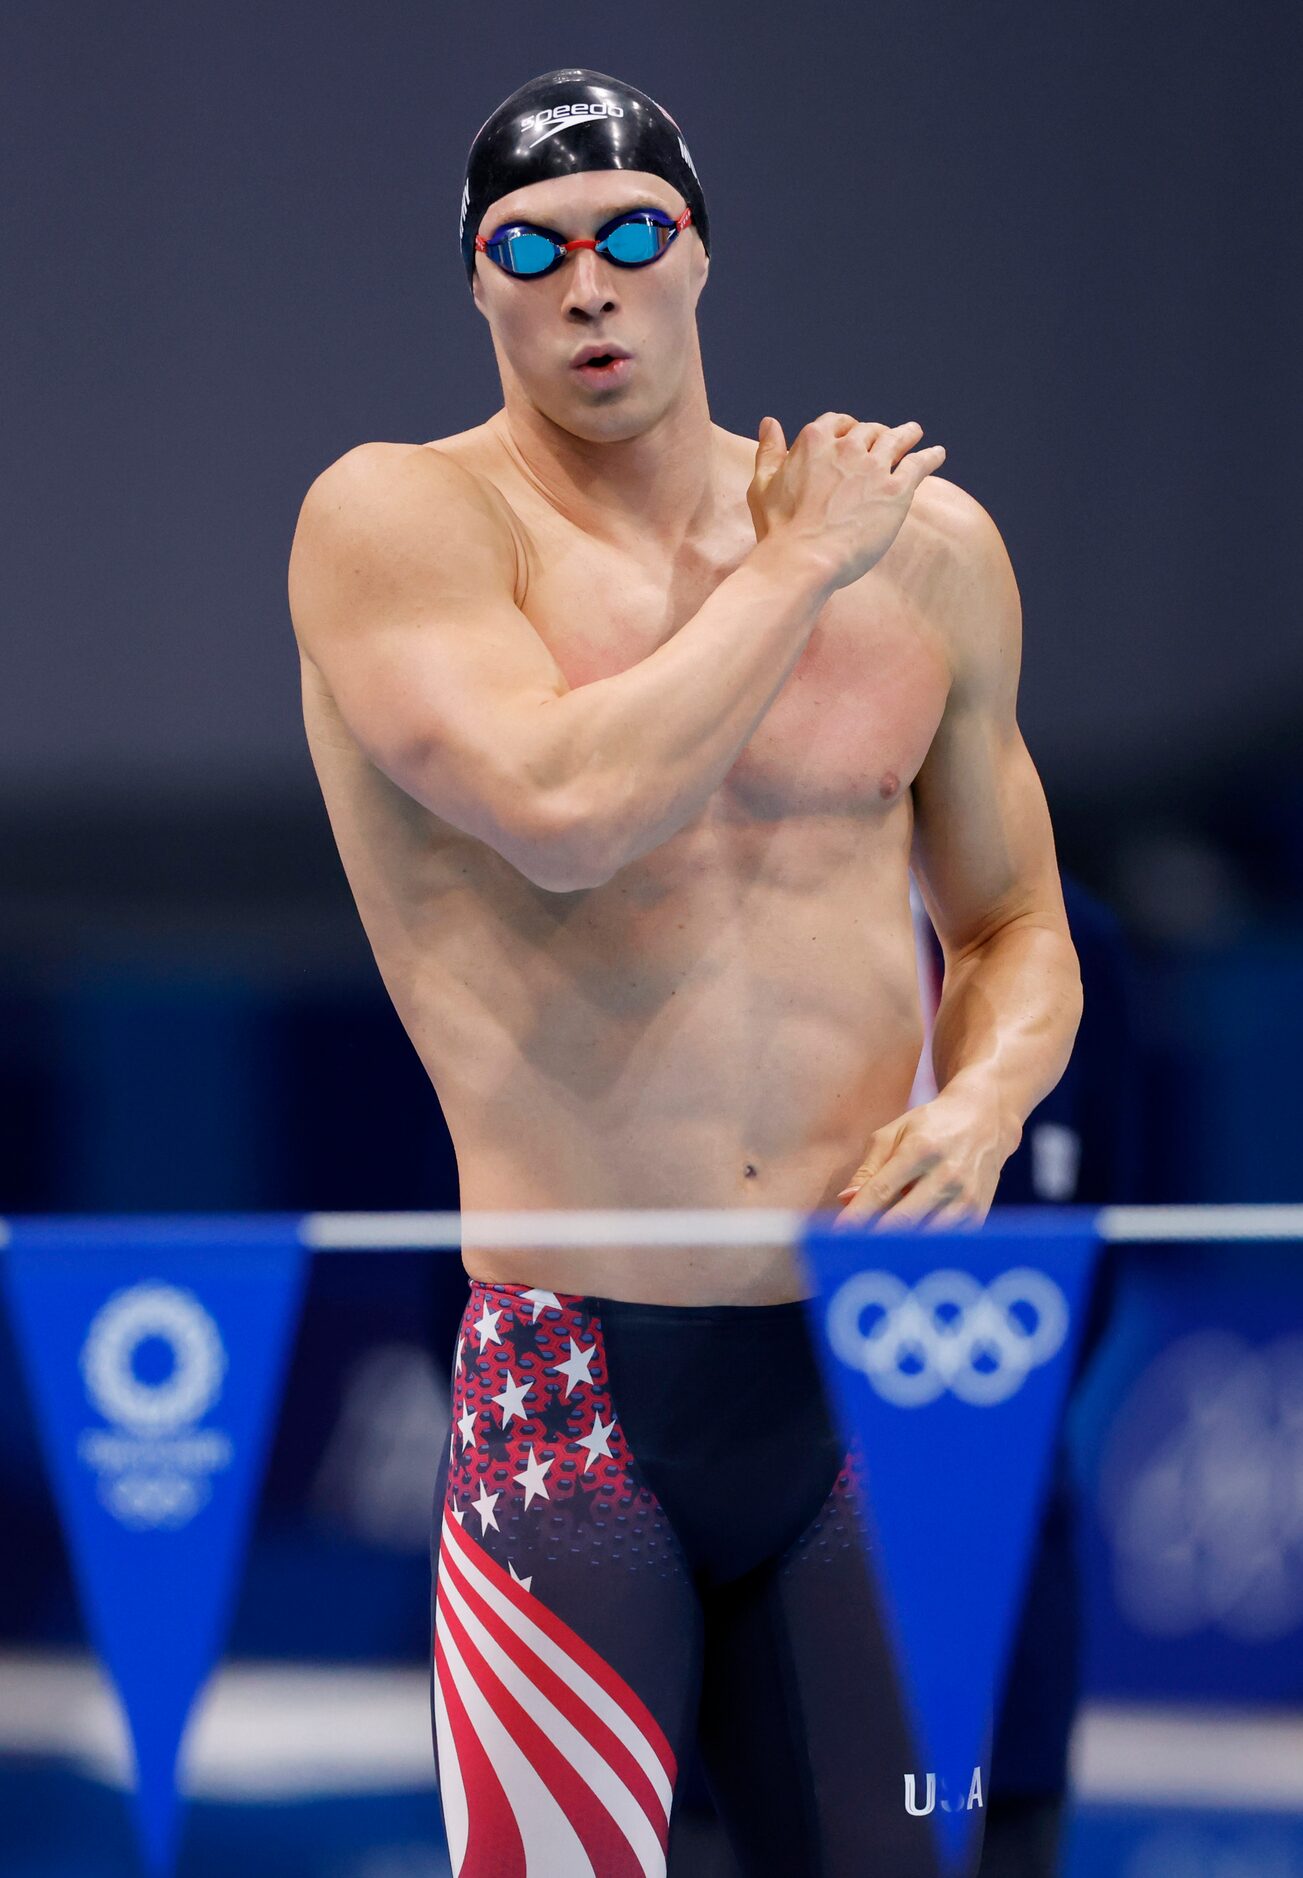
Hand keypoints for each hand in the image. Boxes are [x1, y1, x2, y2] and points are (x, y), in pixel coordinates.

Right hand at [747, 411, 945, 588]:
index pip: (836, 423)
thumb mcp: (763, 484)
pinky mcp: (896, 488)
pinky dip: (930, 456)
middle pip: (869, 431)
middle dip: (877, 432)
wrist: (804, 558)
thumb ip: (768, 451)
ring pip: (897, 439)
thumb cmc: (779, 528)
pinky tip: (937, 454)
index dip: (846, 427)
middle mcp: (847, 446)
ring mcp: (874, 466)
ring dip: (906, 434)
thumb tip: (769, 422)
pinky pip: (919, 463)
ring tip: (914, 433)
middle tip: (885, 438)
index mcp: (814, 440)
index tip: (851, 433)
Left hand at [829, 1087, 1006, 1233]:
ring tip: (877, 1249)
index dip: (856, 1215)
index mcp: (920, 1149)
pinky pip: (944, 1240)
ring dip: (899, 1245)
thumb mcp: (895, 1133)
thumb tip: (846, 1201)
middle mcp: (947, 1174)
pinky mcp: (978, 1213)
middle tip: (850, 1249)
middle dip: (873, 1237)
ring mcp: (966, 1197)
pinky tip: (908, 1245)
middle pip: (903, 1219)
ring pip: (925, 1235)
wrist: (985, 1119)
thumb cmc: (930, 1125)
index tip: (836, 1233)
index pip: (881, 1191)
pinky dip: (924, 1245)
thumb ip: (868, 1168)